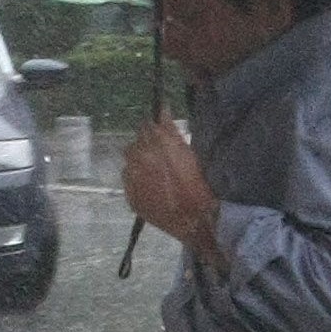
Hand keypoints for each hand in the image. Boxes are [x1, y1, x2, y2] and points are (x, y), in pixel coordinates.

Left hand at [120, 118, 215, 251]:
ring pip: (131, 161)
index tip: (162, 133)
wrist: (196, 222)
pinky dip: (138, 180)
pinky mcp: (130, 195)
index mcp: (157, 143)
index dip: (156, 128)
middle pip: (137, 142)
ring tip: (157, 174)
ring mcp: (132, 177)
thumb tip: (162, 109)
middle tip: (163, 157)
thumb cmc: (200, 186)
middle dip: (147, 145)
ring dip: (140, 163)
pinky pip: (130, 180)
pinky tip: (153, 188)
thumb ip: (172, 131)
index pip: (148, 124)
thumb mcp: (191, 153)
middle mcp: (139, 156)